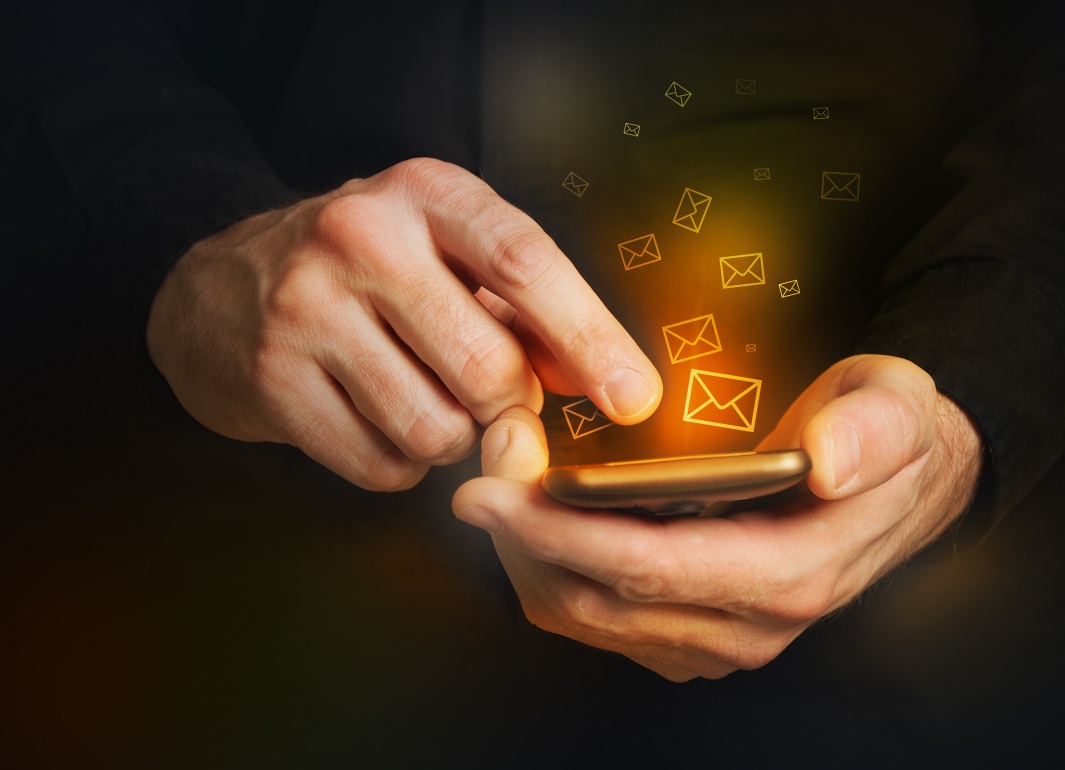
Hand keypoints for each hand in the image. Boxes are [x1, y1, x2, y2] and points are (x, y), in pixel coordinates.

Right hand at [146, 158, 660, 489]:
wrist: (219, 287)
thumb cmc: (366, 273)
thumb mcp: (446, 257)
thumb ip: (528, 313)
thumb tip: (605, 383)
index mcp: (425, 193)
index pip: (526, 264)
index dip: (591, 338)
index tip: (636, 401)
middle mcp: (360, 237)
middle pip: (489, 368)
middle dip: (508, 405)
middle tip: (486, 394)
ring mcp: (306, 308)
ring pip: (437, 429)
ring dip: (449, 438)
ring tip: (417, 395)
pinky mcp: (271, 379)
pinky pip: (381, 466)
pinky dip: (398, 463)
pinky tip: (373, 417)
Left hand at [452, 355, 982, 680]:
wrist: (899, 484)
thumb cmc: (886, 438)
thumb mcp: (900, 408)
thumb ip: (875, 430)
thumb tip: (829, 463)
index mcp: (796, 573)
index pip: (653, 570)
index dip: (563, 533)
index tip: (493, 491)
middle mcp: (750, 624)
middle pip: (600, 601)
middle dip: (524, 536)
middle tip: (483, 461)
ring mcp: (717, 637)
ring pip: (585, 617)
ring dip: (526, 553)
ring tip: (498, 479)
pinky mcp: (690, 632)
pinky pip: (594, 617)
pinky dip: (548, 567)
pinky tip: (532, 515)